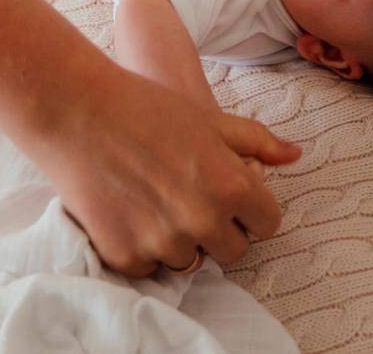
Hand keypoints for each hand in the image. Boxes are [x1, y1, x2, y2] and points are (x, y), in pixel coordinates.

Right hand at [26, 64, 299, 276]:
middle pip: (233, 250)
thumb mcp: (209, 119)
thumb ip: (256, 143)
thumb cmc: (146, 107)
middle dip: (219, 228)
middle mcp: (202, 221)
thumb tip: (295, 156)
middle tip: (189, 197)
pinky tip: (129, 210)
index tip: (229, 195)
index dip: (250, 208)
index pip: (267, 224)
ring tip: (154, 199)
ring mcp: (163, 242)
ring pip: (190, 260)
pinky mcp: (126, 255)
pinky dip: (143, 246)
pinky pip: (149, 266)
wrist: (77, 111)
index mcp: (231, 187)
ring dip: (179, 238)